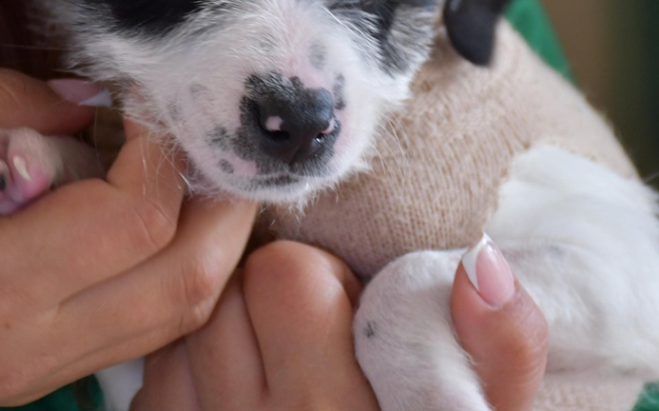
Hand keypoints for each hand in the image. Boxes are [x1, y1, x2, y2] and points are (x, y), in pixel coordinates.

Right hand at [0, 69, 256, 408]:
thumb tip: (95, 100)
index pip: (134, 220)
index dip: (162, 149)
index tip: (147, 103)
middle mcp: (25, 347)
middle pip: (185, 281)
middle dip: (220, 201)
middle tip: (202, 138)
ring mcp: (37, 376)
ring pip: (177, 317)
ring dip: (210, 241)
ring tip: (192, 174)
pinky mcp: (39, 382)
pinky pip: (143, 333)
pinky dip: (174, 273)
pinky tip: (158, 224)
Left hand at [134, 241, 548, 410]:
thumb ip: (505, 349)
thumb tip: (479, 263)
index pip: (283, 273)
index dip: (318, 278)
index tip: (346, 315)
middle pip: (223, 293)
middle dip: (263, 299)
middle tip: (305, 340)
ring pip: (183, 331)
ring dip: (222, 337)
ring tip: (272, 373)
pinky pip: (154, 383)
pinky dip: (187, 380)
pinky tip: (233, 407)